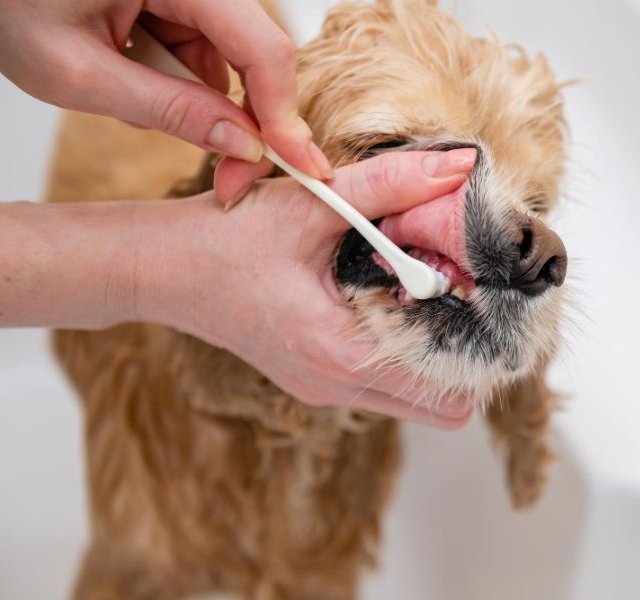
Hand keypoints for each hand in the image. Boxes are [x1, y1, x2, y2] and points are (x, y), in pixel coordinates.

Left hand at [0, 0, 330, 192]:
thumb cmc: (2, 4)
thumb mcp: (79, 74)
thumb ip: (168, 111)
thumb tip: (242, 144)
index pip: (260, 48)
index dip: (284, 113)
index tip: (299, 166)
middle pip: (256, 54)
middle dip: (246, 119)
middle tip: (230, 175)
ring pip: (228, 57)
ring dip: (201, 98)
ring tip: (131, 96)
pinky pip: (202, 49)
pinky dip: (181, 80)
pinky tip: (134, 74)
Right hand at [139, 148, 478, 427]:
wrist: (160, 269)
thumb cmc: (227, 238)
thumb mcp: (312, 204)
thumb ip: (390, 185)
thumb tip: (459, 167)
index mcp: (340, 355)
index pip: (450, 392)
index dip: (479, 345)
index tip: (477, 294)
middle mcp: (336, 387)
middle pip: (442, 408)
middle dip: (465, 355)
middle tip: (455, 293)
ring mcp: (324, 389)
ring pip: (413, 398)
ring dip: (430, 350)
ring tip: (415, 289)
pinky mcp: (315, 379)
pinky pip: (380, 382)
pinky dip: (397, 347)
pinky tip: (380, 294)